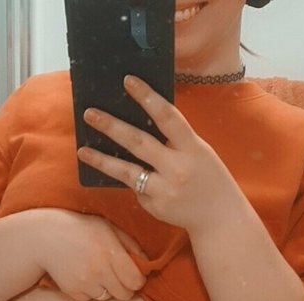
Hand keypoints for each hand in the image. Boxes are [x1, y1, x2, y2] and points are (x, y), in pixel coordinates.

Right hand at [33, 208, 146, 300]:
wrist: (46, 236)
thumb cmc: (81, 229)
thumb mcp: (108, 228)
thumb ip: (130, 244)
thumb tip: (146, 263)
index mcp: (111, 253)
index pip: (136, 281)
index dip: (136, 279)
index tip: (131, 273)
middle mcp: (99, 270)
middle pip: (124, 295)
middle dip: (123, 287)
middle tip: (115, 274)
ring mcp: (85, 282)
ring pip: (107, 298)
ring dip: (105, 289)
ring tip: (95, 271)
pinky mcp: (73, 291)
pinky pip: (90, 299)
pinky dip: (89, 291)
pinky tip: (82, 275)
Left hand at [77, 75, 238, 232]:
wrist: (220, 216)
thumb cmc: (209, 178)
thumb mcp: (199, 153)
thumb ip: (175, 140)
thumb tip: (139, 123)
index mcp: (193, 148)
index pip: (168, 117)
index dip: (147, 97)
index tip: (128, 81)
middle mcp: (178, 168)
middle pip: (139, 143)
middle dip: (112, 126)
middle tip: (89, 114)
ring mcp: (165, 190)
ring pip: (127, 172)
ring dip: (102, 160)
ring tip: (83, 150)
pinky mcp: (155, 206)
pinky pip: (137, 189)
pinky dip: (132, 181)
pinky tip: (129, 179)